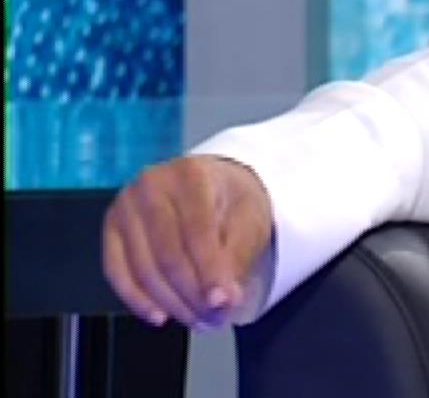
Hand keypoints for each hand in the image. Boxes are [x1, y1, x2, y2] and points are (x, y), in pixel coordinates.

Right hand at [101, 155, 272, 328]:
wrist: (210, 184)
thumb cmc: (230, 201)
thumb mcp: (249, 219)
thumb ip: (237, 257)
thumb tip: (223, 300)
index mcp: (190, 175)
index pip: (198, 232)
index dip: (210, 272)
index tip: (224, 303)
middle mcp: (150, 186)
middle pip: (167, 254)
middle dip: (192, 294)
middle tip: (214, 319)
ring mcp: (124, 206)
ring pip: (142, 268)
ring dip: (170, 303)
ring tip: (197, 321)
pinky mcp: (111, 228)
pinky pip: (117, 272)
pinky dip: (138, 299)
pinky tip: (161, 315)